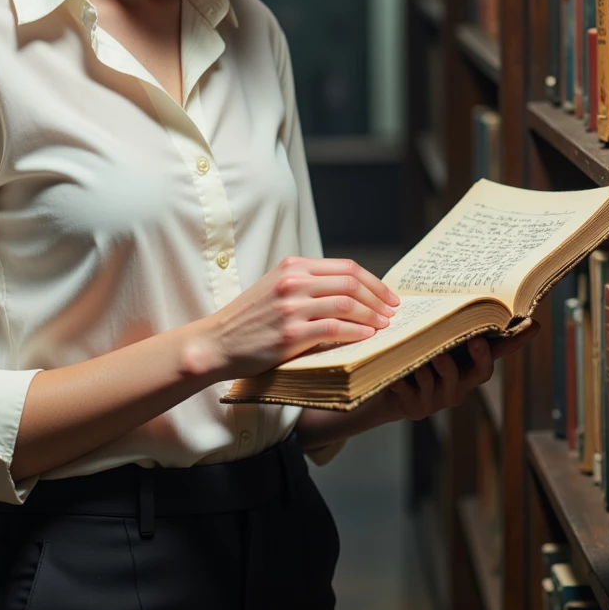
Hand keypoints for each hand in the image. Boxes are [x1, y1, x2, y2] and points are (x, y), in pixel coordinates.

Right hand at [181, 256, 400, 380]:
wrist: (216, 343)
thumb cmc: (249, 320)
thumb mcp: (276, 288)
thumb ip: (308, 285)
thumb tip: (352, 294)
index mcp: (292, 266)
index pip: (346, 267)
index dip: (373, 282)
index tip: (387, 296)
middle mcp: (293, 281)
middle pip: (351, 282)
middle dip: (378, 298)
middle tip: (392, 311)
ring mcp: (291, 307)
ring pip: (346, 304)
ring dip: (371, 315)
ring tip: (383, 325)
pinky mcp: (290, 334)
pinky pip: (334, 329)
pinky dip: (356, 332)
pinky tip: (366, 337)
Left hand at [368, 319, 540, 426]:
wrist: (382, 390)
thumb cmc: (413, 356)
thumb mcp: (432, 338)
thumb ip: (449, 324)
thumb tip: (469, 290)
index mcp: (468, 367)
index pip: (499, 352)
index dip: (517, 340)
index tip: (532, 323)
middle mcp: (459, 386)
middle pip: (480, 373)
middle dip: (480, 356)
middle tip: (476, 341)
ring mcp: (437, 399)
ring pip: (442, 382)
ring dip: (433, 370)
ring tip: (425, 359)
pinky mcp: (413, 408)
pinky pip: (410, 394)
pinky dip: (403, 384)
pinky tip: (396, 379)